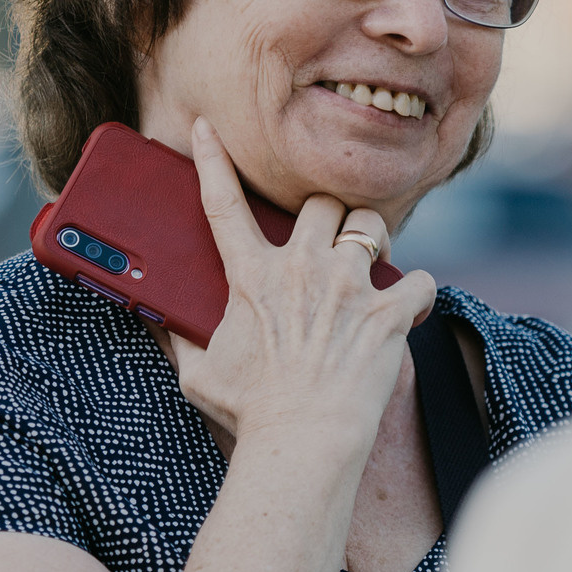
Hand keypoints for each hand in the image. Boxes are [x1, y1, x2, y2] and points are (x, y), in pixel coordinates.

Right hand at [169, 118, 436, 457]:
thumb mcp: (199, 376)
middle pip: (318, 201)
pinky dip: (418, 292)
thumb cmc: (250, 415)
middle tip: (330, 240)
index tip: (206, 127)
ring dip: (372, 237)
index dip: (212, 160)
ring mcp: (348, 287)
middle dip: (326, 213)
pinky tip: (411, 307)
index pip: (222, 204)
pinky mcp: (388, 313)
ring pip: (370, 224)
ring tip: (373, 260)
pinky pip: (420, 279)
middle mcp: (301, 269)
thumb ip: (178, 341)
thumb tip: (151, 321)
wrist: (302, 444)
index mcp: (252, 279)